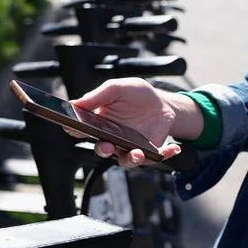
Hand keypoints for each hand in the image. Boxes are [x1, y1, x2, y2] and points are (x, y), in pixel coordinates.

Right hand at [64, 78, 202, 167]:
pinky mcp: (147, 152)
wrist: (162, 104)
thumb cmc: (137, 95)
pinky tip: (175, 147)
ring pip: (125, 159)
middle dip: (104, 150)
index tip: (73, 129)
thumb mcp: (117, 88)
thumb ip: (97, 96)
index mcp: (100, 123)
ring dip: (131, 159)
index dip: (76, 131)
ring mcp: (129, 147)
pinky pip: (153, 158)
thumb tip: (75, 103)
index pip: (83, 130)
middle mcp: (112, 139)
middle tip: (107, 146)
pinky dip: (165, 154)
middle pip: (103, 149)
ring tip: (138, 153)